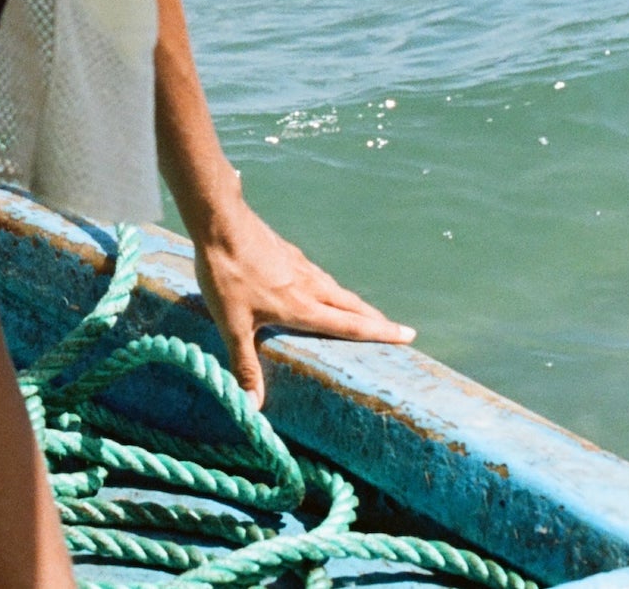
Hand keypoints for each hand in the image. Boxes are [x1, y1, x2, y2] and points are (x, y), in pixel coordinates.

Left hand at [190, 194, 415, 408]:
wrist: (219, 221)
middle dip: (375, 320)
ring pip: (335, 287)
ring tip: (361, 313)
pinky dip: (329, 286)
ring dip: (353, 302)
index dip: (380, 333)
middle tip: (397, 330)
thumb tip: (254, 406)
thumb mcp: (232, 324)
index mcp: (302, 306)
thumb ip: (244, 364)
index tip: (409, 335)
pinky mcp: (286, 250)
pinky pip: (316, 274)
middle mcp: (309, 284)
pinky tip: (318, 285)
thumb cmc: (226, 274)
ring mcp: (299, 264)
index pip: (350, 324)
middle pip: (351, 304)